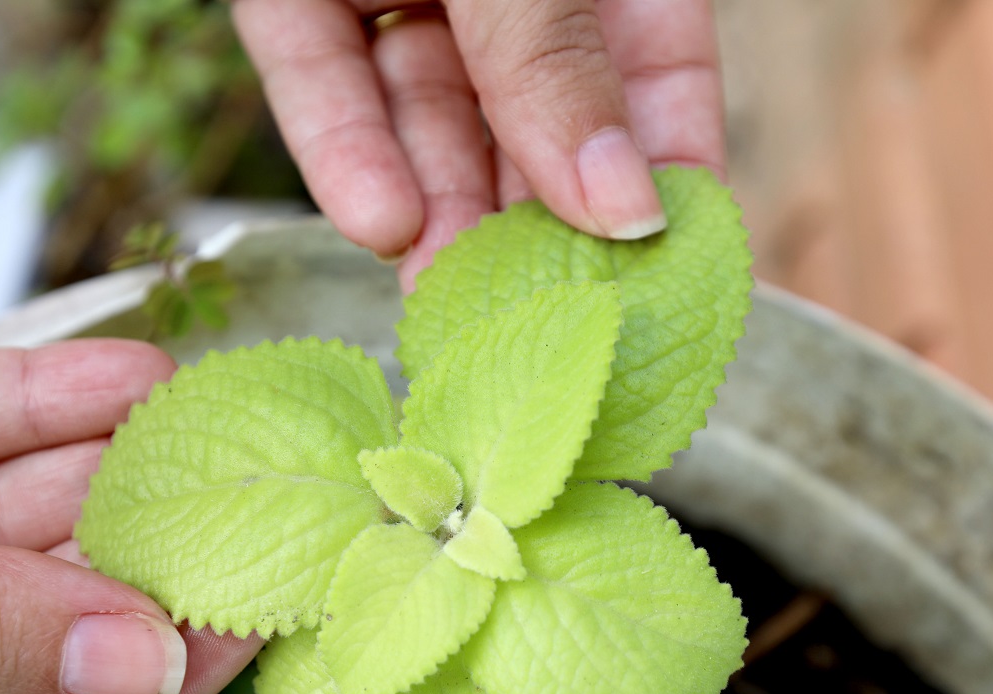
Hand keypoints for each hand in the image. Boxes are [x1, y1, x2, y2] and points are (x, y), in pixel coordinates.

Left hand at [232, 0, 724, 286]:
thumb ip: (554, 58)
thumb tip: (627, 205)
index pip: (661, 81)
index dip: (668, 184)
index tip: (667, 289)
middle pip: (536, 122)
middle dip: (533, 229)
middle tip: (535, 336)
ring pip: (428, 116)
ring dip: (438, 210)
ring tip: (444, 305)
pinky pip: (324, 73)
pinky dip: (345, 143)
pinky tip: (377, 220)